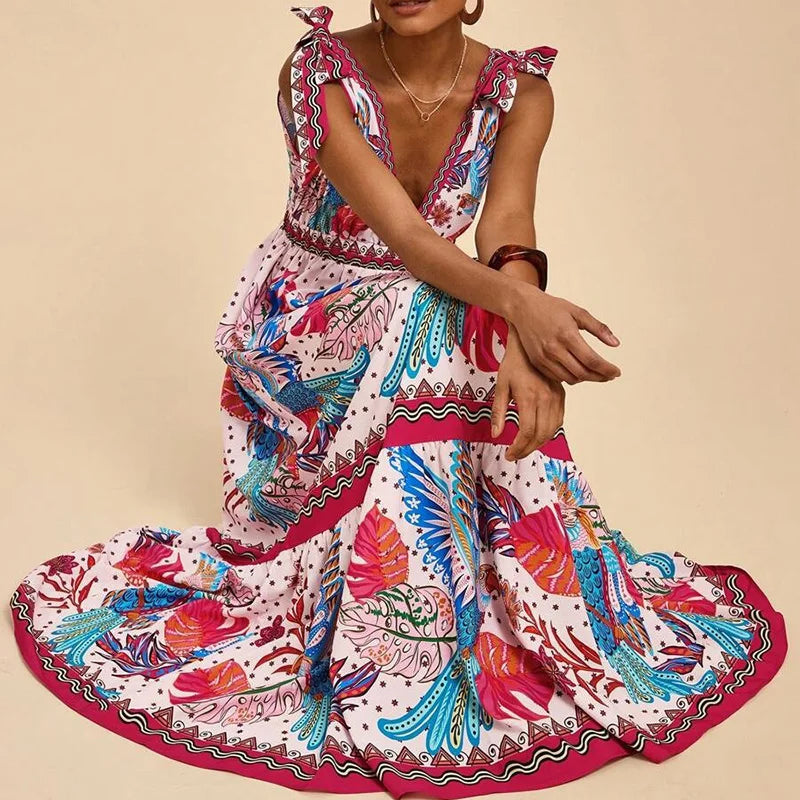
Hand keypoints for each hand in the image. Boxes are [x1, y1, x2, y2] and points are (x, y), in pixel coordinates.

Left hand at [491, 327, 566, 460]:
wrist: (529, 345)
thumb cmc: (512, 364)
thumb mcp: (500, 386)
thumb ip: (498, 412)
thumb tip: (496, 435)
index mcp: (529, 397)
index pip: (527, 432)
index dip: (518, 447)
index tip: (508, 454)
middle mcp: (546, 398)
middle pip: (541, 435)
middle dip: (527, 449)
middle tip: (515, 455)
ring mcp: (556, 397)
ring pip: (552, 430)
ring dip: (538, 444)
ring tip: (524, 448)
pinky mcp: (561, 395)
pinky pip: (558, 421)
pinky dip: (549, 432)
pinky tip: (537, 435)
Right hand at [507, 284, 621, 384]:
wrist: (523, 307)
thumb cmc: (550, 307)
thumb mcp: (578, 312)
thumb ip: (599, 328)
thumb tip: (615, 343)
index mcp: (567, 335)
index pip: (592, 360)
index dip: (607, 369)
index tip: (616, 372)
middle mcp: (554, 349)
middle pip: (583, 373)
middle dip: (599, 377)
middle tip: (609, 375)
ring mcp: (544, 358)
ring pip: (570, 378)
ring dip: (585, 378)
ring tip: (594, 373)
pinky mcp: (537, 362)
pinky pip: (558, 377)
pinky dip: (570, 376)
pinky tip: (577, 370)